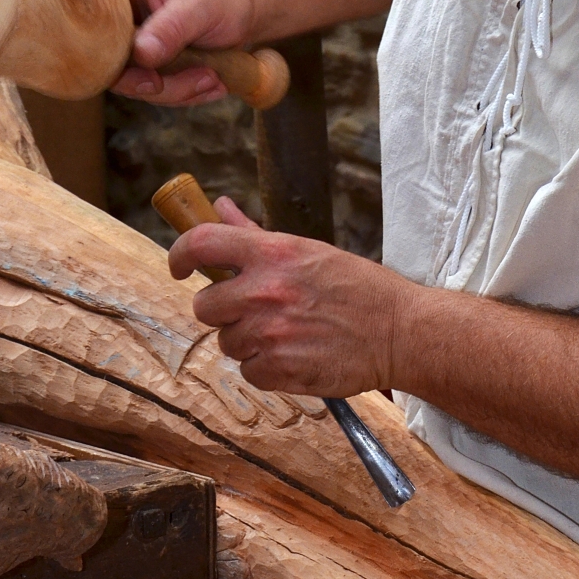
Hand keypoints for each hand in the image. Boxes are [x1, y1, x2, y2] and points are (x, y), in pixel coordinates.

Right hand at [63, 0, 255, 105]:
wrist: (250, 10)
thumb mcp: (201, 3)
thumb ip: (172, 26)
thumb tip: (141, 55)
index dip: (51, 0)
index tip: (46, 21)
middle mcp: (119, 15)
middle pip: (96, 54)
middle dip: (133, 78)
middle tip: (160, 82)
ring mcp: (131, 44)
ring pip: (130, 82)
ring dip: (174, 89)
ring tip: (211, 76)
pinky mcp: (149, 68)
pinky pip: (157, 92)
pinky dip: (187, 94)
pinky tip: (214, 81)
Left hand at [168, 197, 413, 395]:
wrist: (400, 331)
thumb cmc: (357, 287)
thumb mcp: (307, 251)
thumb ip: (256, 235)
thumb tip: (221, 207)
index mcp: (272, 253)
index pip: (201, 243)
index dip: (179, 255)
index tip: (178, 266)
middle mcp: (265, 291)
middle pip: (204, 306)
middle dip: (223, 310)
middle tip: (254, 309)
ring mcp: (270, 333)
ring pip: (226, 342)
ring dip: (247, 340)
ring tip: (285, 332)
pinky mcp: (279, 370)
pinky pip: (248, 372)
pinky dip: (265, 368)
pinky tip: (293, 354)